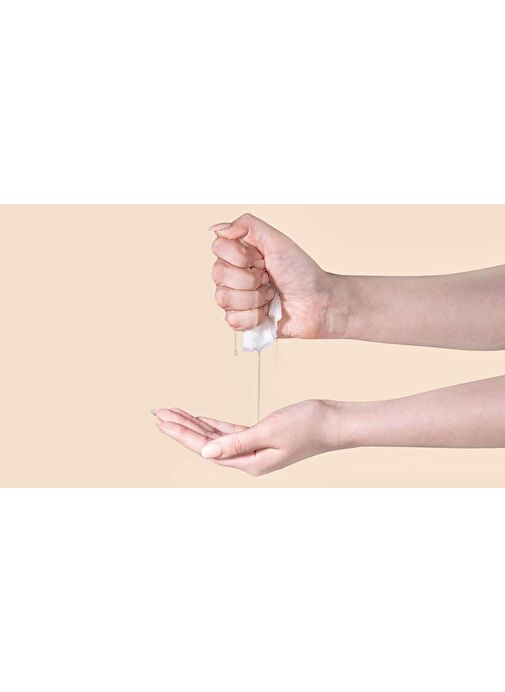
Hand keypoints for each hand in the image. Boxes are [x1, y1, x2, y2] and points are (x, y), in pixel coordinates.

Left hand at [153, 400, 349, 475]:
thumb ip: (236, 443)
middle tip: (158, 414)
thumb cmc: (307, 425)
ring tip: (173, 413)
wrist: (334, 422)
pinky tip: (200, 418)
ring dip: (194, 425)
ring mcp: (254, 450)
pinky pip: (230, 433)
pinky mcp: (261, 438)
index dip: (182, 435)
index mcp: (249, 461)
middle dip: (181, 428)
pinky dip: (214, 424)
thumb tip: (205, 452)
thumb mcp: (270, 432)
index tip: (162, 421)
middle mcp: (248, 459)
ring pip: (216, 437)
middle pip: (206, 443)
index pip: (206, 448)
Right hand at [210, 213, 347, 338]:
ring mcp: (236, 299)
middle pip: (218, 274)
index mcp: (239, 254)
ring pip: (223, 298)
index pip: (218, 248)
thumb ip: (246, 225)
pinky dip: (253, 317)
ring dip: (253, 298)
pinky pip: (232, 320)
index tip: (262, 259)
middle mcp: (233, 275)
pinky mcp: (242, 321)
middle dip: (250, 278)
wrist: (317, 302)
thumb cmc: (301, 272)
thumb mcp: (276, 240)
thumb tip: (216, 228)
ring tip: (270, 295)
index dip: (241, 256)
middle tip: (268, 278)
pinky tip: (266, 312)